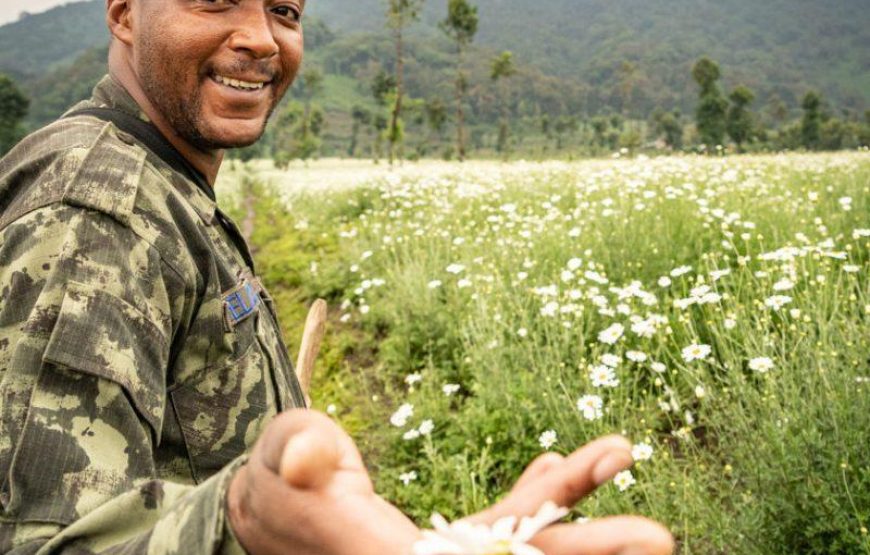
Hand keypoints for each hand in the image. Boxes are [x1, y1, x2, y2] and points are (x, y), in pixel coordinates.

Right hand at [227, 410, 672, 554]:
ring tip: (624, 455)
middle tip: (659, 538)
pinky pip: (501, 523)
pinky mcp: (444, 543)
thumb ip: (296, 454)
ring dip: (573, 508)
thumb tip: (312, 453)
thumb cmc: (269, 476)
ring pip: (516, 544)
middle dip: (583, 554)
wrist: (270, 502)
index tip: (616, 543)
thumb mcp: (275, 458)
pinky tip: (568, 464)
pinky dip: (536, 497)